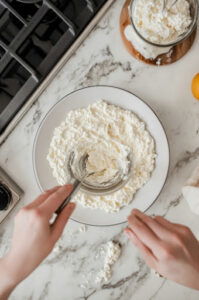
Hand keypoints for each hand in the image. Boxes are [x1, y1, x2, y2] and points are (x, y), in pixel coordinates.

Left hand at [0, 185, 74, 299]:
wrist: (20, 259)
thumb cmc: (36, 251)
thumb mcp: (55, 234)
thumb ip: (64, 217)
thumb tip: (71, 206)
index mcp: (40, 216)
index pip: (55, 197)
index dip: (64, 191)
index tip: (70, 187)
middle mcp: (30, 211)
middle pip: (47, 194)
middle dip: (58, 190)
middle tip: (67, 191)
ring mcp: (24, 211)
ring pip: (40, 197)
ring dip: (50, 196)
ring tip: (59, 201)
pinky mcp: (20, 213)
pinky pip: (34, 203)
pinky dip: (42, 202)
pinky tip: (48, 207)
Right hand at [125, 209, 198, 289]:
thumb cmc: (178, 271)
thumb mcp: (155, 264)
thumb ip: (140, 246)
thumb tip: (129, 232)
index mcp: (162, 250)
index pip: (141, 230)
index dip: (133, 222)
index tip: (128, 218)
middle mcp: (171, 239)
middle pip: (149, 221)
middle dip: (138, 216)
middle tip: (132, 213)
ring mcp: (179, 232)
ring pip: (157, 218)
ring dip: (149, 219)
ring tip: (145, 223)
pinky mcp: (184, 228)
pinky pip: (167, 221)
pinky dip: (160, 223)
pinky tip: (160, 231)